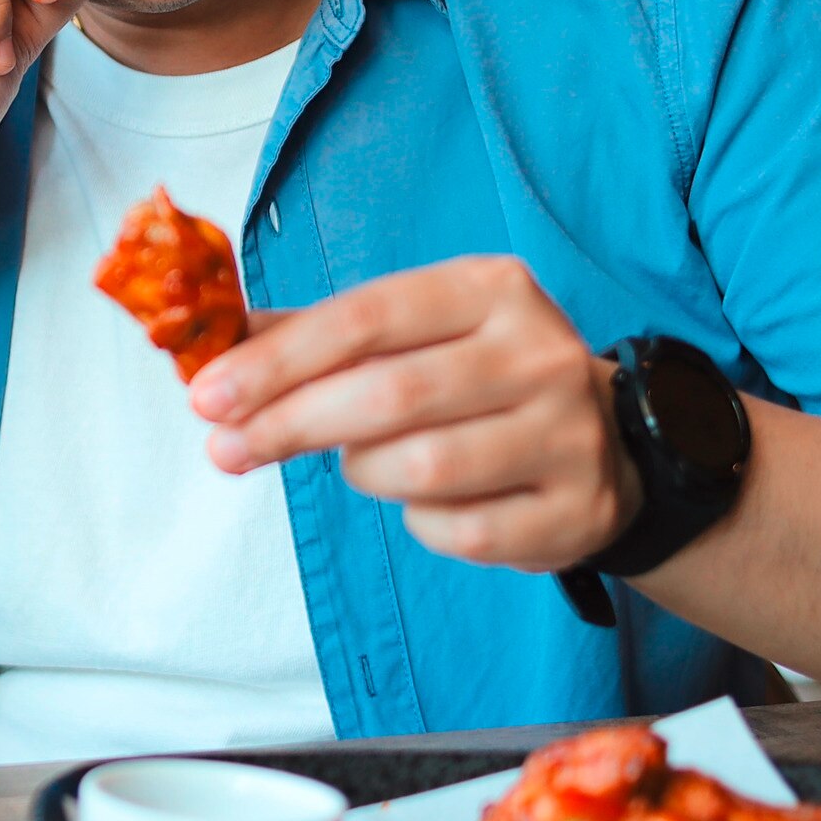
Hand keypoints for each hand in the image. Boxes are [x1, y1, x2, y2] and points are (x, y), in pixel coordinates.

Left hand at [187, 257, 641, 571]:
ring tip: (362, 464)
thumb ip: (319, 334)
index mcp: (491, 288)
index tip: (207, 395)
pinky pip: (459, 531)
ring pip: (422, 470)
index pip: (366, 318)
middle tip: (225, 449)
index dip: (277, 360)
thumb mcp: (414, 332)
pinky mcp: (577, 508)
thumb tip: (217, 339)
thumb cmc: (479, 378)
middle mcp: (540, 350)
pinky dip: (420, 522)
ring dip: (365, 473)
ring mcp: (569, 432)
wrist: (613, 442)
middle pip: (389, 394)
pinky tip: (428, 501)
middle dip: (290, 425)